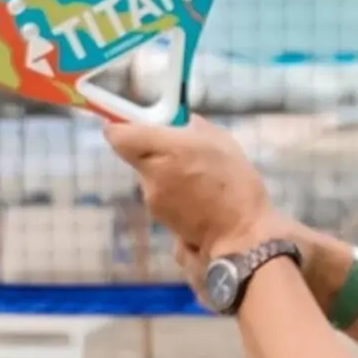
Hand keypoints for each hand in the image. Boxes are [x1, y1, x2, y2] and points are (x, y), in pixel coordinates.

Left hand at [101, 114, 280, 257]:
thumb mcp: (223, 143)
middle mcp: (152, 173)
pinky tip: (196, 197)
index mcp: (167, 149)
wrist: (240, 235)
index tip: (134, 124)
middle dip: (149, 149)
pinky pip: (157, 195)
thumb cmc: (236, 184)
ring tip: (195, 179)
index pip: (118, 135)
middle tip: (176, 150)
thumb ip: (196, 128)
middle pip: (133, 154)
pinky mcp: (156, 216)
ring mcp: (152, 198)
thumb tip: (185, 122)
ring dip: (163, 172)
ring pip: (147, 175)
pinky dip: (171, 192)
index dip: (120, 127)